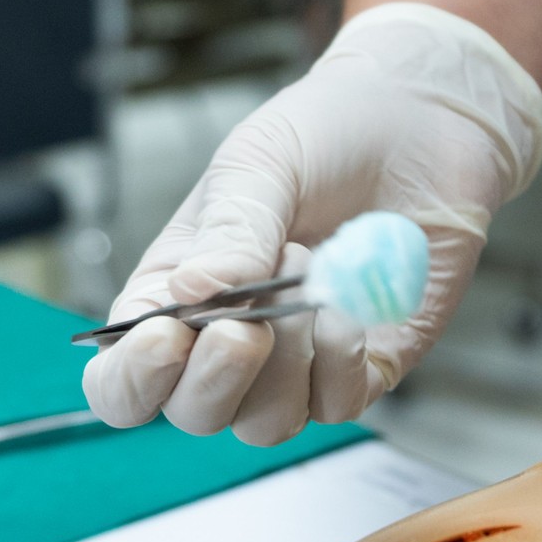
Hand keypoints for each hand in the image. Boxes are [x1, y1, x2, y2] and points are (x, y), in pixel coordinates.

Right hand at [84, 3, 541, 443]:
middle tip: (248, 321)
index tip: (168, 337)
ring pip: (266, 423)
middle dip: (217, 378)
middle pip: (194, 413)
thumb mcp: (259, 164)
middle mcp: (231, 342)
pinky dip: (340, 364)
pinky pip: (338, 406)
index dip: (133, 379)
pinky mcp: (364, 365)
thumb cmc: (322, 137)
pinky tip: (348, 308)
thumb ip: (229, 231)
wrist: (417, 119)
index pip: (124, 380)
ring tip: (310, 275)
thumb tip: (187, 293)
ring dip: (286, 362)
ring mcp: (299, 362)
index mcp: (176, 296)